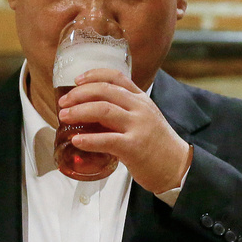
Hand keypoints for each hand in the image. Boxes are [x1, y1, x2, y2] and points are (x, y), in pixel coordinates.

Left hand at [57, 68, 191, 192]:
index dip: (93, 75)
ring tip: (64, 117)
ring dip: (79, 112)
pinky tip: (76, 140)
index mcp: (141, 100)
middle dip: (79, 94)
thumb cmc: (158, 145)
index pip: (116, 77)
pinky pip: (107, 140)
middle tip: (64, 102)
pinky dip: (88, 139)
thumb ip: (125, 111)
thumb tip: (93, 110)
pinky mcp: (134, 147)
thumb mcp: (145, 119)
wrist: (178, 167)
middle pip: (105, 91)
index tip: (77, 80)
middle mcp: (140, 109)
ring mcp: (138, 127)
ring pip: (103, 110)